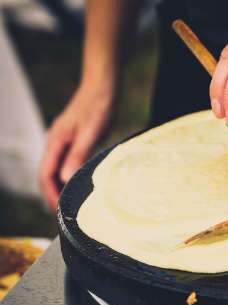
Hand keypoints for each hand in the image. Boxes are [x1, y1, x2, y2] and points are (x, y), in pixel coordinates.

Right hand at [39, 85, 114, 210]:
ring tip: (70, 206)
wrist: (102, 87)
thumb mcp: (91, 133)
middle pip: (47, 175)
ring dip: (60, 188)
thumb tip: (66, 179)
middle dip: (53, 196)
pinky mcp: (72, 140)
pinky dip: (68, 178)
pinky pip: (65, 164)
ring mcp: (62, 141)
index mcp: (55, 142)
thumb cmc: (98, 107)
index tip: (58, 213)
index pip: (45, 175)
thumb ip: (78, 155)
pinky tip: (78, 186)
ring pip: (55, 170)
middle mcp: (55, 143)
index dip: (50, 195)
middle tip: (64, 216)